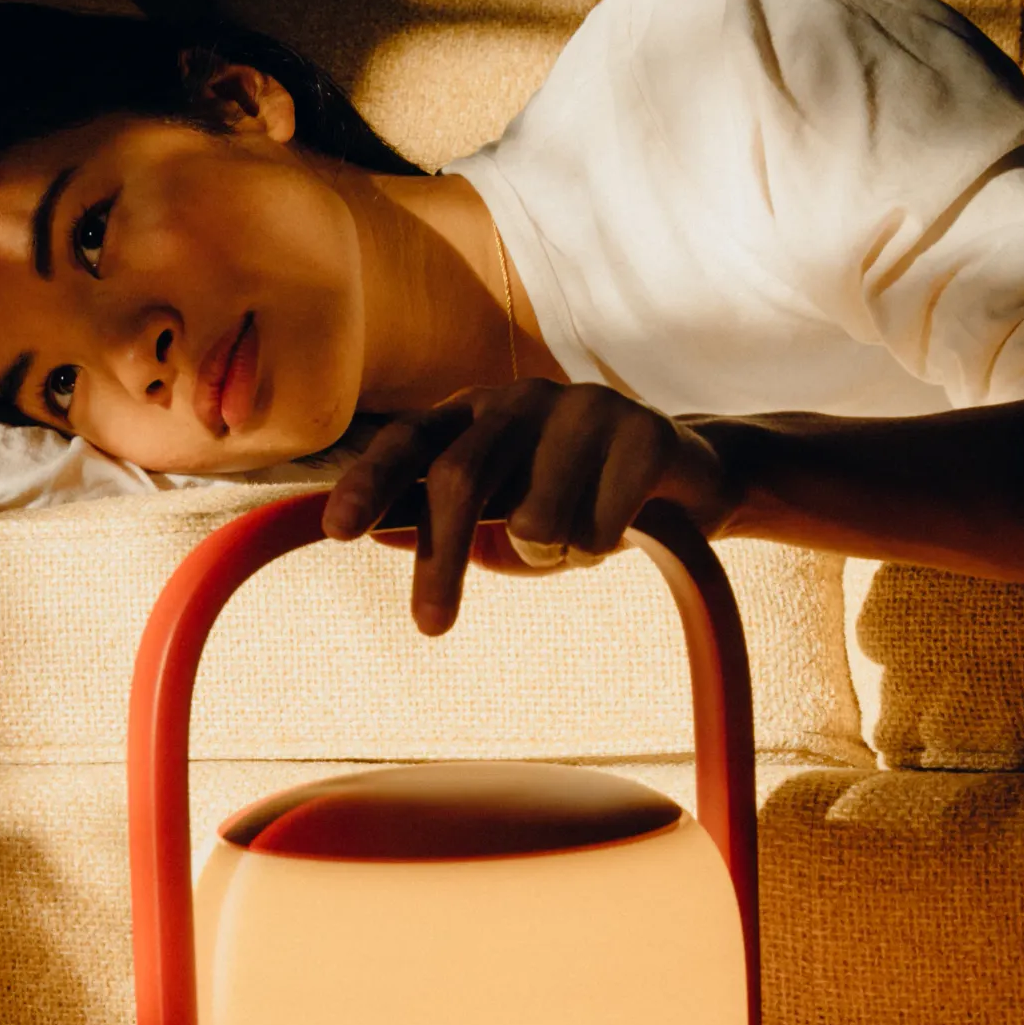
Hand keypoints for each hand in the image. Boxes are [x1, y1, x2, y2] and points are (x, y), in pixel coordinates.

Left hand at [323, 380, 733, 633]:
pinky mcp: (641, 431)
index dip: (370, 483)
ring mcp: (583, 406)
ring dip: (550, 559)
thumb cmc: (571, 504)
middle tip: (430, 626)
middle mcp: (521, 398)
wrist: (687, 483)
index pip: (409, 442)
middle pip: (460, 479)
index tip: (336, 532)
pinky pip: (596, 528)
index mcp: (475, 413)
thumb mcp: (496, 519)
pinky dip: (598, 551)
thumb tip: (373, 533)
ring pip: (535, 519)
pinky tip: (622, 527)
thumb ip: (437, 522)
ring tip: (573, 545)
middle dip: (442, 561)